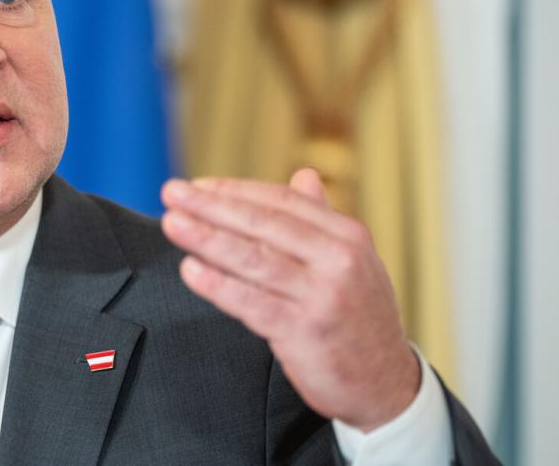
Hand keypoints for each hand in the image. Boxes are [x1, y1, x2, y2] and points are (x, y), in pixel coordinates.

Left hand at [160, 168, 419, 431]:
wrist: (386, 383)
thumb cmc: (357, 317)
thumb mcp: (351, 262)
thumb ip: (320, 221)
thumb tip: (303, 176)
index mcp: (346, 235)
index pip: (280, 202)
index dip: (234, 191)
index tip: (196, 186)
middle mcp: (338, 259)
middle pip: (263, 224)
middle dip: (212, 206)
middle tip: (172, 192)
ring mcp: (323, 295)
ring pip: (254, 259)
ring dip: (207, 238)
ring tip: (173, 223)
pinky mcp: (306, 330)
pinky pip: (253, 303)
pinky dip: (219, 285)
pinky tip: (191, 271)